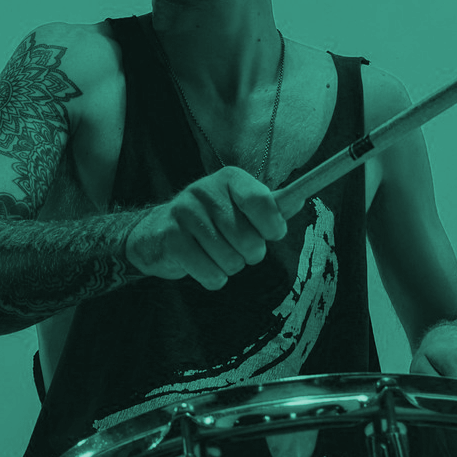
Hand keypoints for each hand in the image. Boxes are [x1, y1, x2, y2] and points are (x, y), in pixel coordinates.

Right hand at [123, 166, 287, 290]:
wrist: (157, 233)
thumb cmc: (209, 222)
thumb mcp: (239, 207)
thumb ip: (270, 207)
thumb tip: (299, 200)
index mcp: (229, 178)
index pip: (262, 201)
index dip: (273, 225)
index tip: (273, 234)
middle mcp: (205, 190)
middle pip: (249, 240)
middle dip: (249, 254)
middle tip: (236, 247)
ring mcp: (185, 213)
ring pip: (231, 261)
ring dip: (229, 267)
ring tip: (215, 254)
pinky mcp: (171, 239)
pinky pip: (211, 274)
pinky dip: (213, 278)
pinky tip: (201, 265)